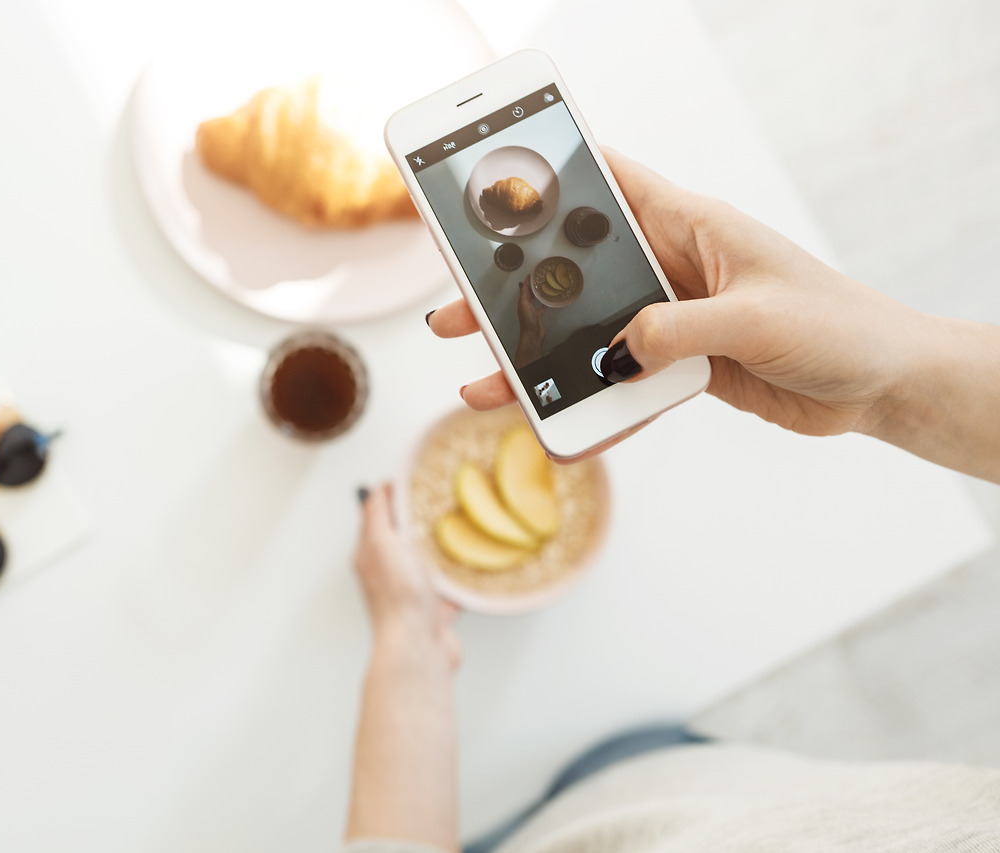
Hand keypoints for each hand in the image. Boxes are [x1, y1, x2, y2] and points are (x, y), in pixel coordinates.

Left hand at [354, 484, 459, 668]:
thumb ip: (377, 515)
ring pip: (429, 566)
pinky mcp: (435, 612)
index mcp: (371, 556)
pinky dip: (461, 582)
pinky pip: (450, 591)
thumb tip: (376, 488)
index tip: (412, 478)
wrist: (418, 648)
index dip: (391, 496)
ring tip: (461, 531)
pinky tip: (475, 568)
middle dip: (420, 522)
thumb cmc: (398, 598)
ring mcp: (413, 594)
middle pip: (404, 540)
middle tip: (440, 500)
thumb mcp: (381, 543)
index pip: (376, 518)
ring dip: (442, 552)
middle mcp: (390, 574)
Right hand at [426, 149, 931, 439]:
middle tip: (455, 310)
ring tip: (482, 381)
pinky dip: (588, 406)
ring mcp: (673, 321)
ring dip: (536, 359)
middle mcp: (674, 270)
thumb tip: (612, 353)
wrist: (879, 387)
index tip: (492, 192)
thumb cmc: (836, 326)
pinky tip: (554, 423)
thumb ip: (676, 330)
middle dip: (514, 292)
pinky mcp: (680, 368)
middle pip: (576, 274)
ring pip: (586, 335)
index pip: (612, 186)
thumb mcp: (754, 319)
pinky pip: (619, 384)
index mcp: (693, 228)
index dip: (554, 182)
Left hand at [515, 275, 545, 365]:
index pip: (524, 289)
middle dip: (533, 286)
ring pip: (535, 299)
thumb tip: (523, 283)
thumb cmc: (528, 320)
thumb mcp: (524, 305)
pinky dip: (545, 302)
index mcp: (522, 302)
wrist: (533, 334)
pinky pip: (542, 307)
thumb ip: (524, 294)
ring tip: (544, 286)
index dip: (527, 281)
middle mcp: (526, 305)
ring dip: (538, 293)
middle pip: (529, 293)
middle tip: (539, 278)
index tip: (531, 274)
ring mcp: (532, 310)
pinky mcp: (538, 315)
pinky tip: (549, 299)